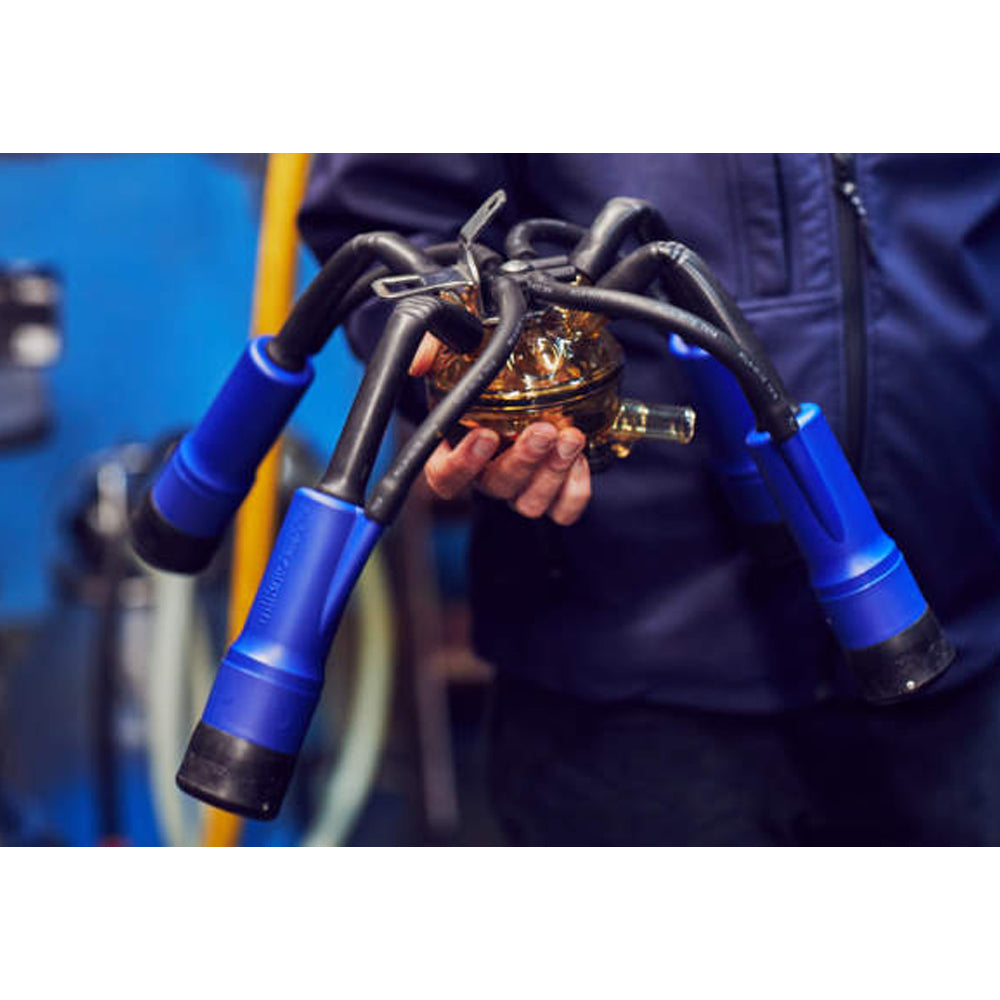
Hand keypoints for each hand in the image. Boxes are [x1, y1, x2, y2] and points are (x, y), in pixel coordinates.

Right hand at [411, 335, 591, 524]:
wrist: (533, 373)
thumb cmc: (488, 366)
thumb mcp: (456, 345)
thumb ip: (433, 347)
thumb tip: (418, 362)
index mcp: (456, 449)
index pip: (445, 476)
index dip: (462, 463)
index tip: (484, 435)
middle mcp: (487, 473)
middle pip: (497, 486)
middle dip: (523, 459)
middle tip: (542, 430)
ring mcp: (521, 486)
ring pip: (530, 502)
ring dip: (553, 472)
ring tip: (570, 437)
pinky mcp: (554, 492)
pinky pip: (563, 510)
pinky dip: (575, 491)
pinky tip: (581, 457)